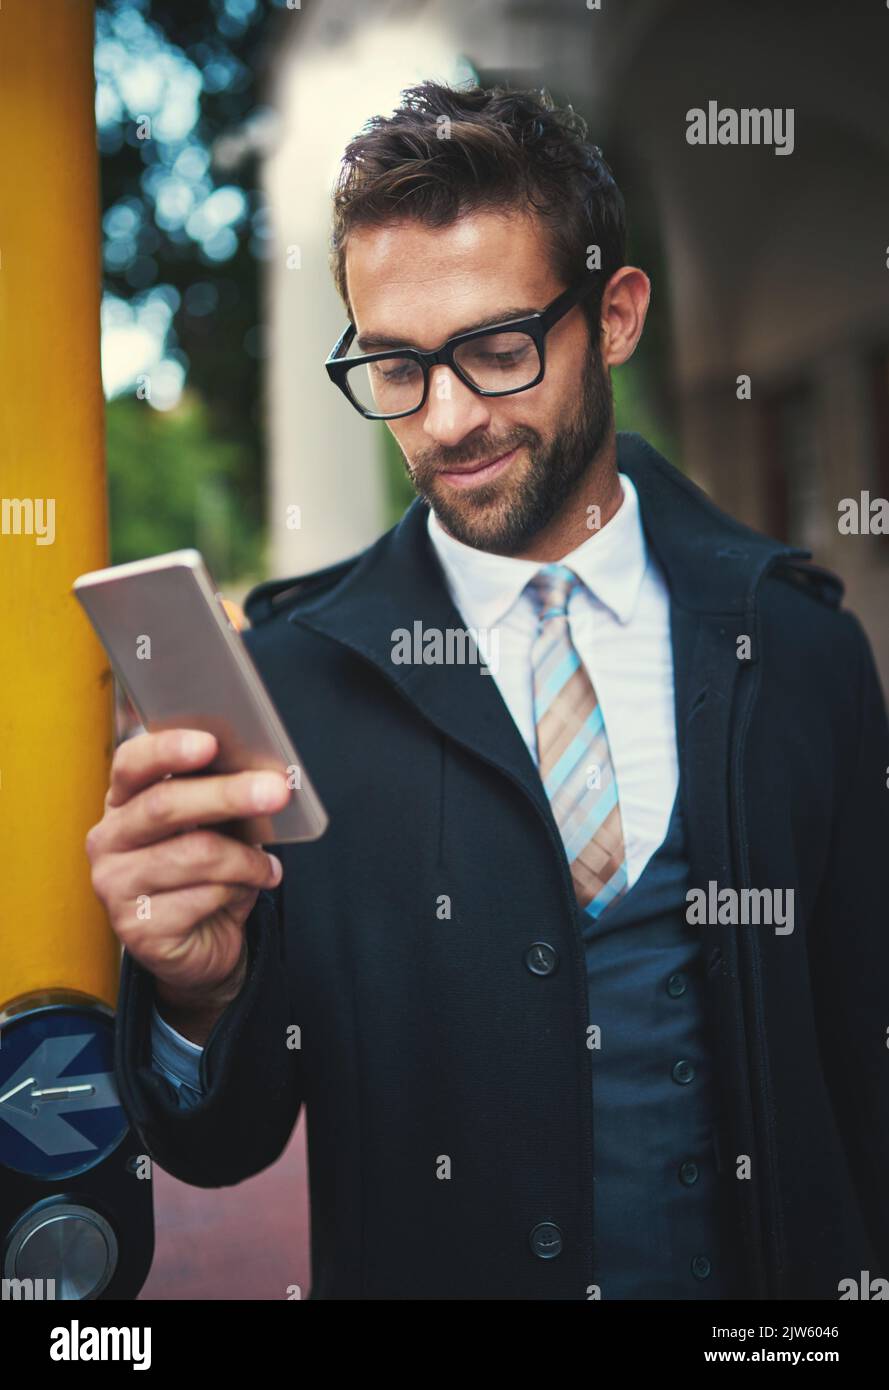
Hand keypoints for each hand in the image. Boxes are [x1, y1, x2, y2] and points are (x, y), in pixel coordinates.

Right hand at [86, 728, 290, 1008]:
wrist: (203, 943)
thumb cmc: (208, 873)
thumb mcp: (216, 828)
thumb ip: (222, 799)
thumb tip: (263, 777)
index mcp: (124, 802)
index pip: (132, 763)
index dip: (168, 749)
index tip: (210, 743)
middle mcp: (109, 839)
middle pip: (164, 805)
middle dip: (226, 795)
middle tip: (276, 791)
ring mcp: (115, 885)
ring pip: (194, 854)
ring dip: (245, 859)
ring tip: (267, 866)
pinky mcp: (136, 928)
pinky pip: (202, 897)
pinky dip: (239, 891)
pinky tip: (248, 890)